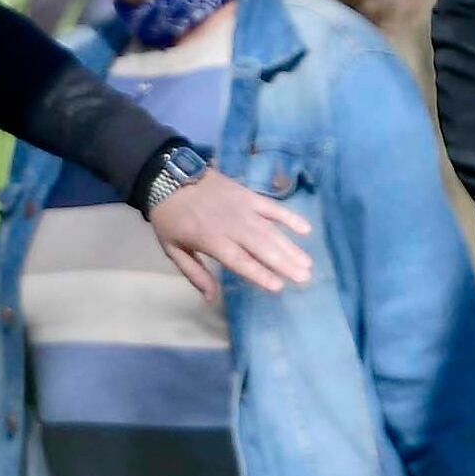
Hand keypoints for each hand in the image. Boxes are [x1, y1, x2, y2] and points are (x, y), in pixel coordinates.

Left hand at [147, 170, 315, 297]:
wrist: (167, 176)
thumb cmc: (170, 217)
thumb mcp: (173, 249)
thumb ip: (195, 274)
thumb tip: (211, 299)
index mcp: (211, 240)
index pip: (240, 260)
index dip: (259, 273)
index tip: (278, 287)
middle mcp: (231, 225)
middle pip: (261, 247)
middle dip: (284, 263)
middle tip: (304, 278)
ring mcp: (242, 208)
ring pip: (270, 230)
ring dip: (291, 247)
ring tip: (307, 263)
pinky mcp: (248, 194)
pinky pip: (272, 207)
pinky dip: (289, 217)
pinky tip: (305, 229)